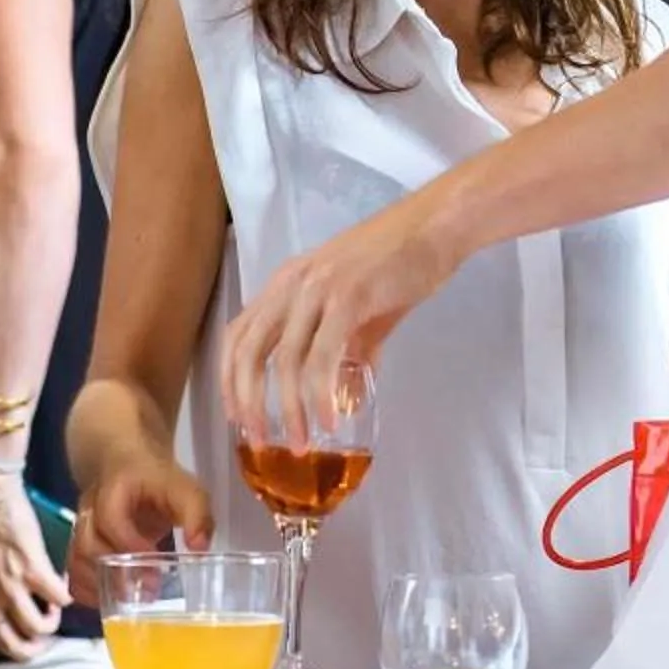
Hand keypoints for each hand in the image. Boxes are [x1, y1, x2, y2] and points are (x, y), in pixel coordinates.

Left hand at [0, 486, 68, 666]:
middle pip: (8, 643)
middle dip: (23, 652)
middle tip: (31, 647)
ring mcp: (14, 588)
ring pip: (37, 627)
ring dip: (47, 627)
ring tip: (49, 617)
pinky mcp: (37, 571)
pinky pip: (58, 598)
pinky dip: (63, 599)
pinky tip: (63, 592)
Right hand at [69, 443, 213, 604]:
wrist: (126, 466)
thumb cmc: (159, 481)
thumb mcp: (185, 489)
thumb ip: (196, 515)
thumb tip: (199, 549)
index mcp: (114, 489)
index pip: (110, 518)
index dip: (129, 545)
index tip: (155, 570)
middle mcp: (89, 509)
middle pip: (86, 542)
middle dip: (114, 571)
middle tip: (145, 592)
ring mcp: (80, 527)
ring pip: (75, 559)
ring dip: (98, 584)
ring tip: (128, 600)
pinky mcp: (78, 544)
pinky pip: (72, 570)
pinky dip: (86, 590)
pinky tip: (107, 601)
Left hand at [219, 193, 460, 447]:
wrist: (438, 227)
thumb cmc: (402, 262)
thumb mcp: (362, 307)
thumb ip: (348, 349)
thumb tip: (344, 396)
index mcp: (287, 282)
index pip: (237, 334)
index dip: (230, 380)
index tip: (238, 417)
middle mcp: (291, 284)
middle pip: (247, 351)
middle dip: (248, 403)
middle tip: (262, 440)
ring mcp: (317, 289)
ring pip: (283, 361)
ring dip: (288, 409)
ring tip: (302, 442)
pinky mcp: (347, 299)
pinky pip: (321, 358)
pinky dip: (320, 395)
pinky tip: (329, 419)